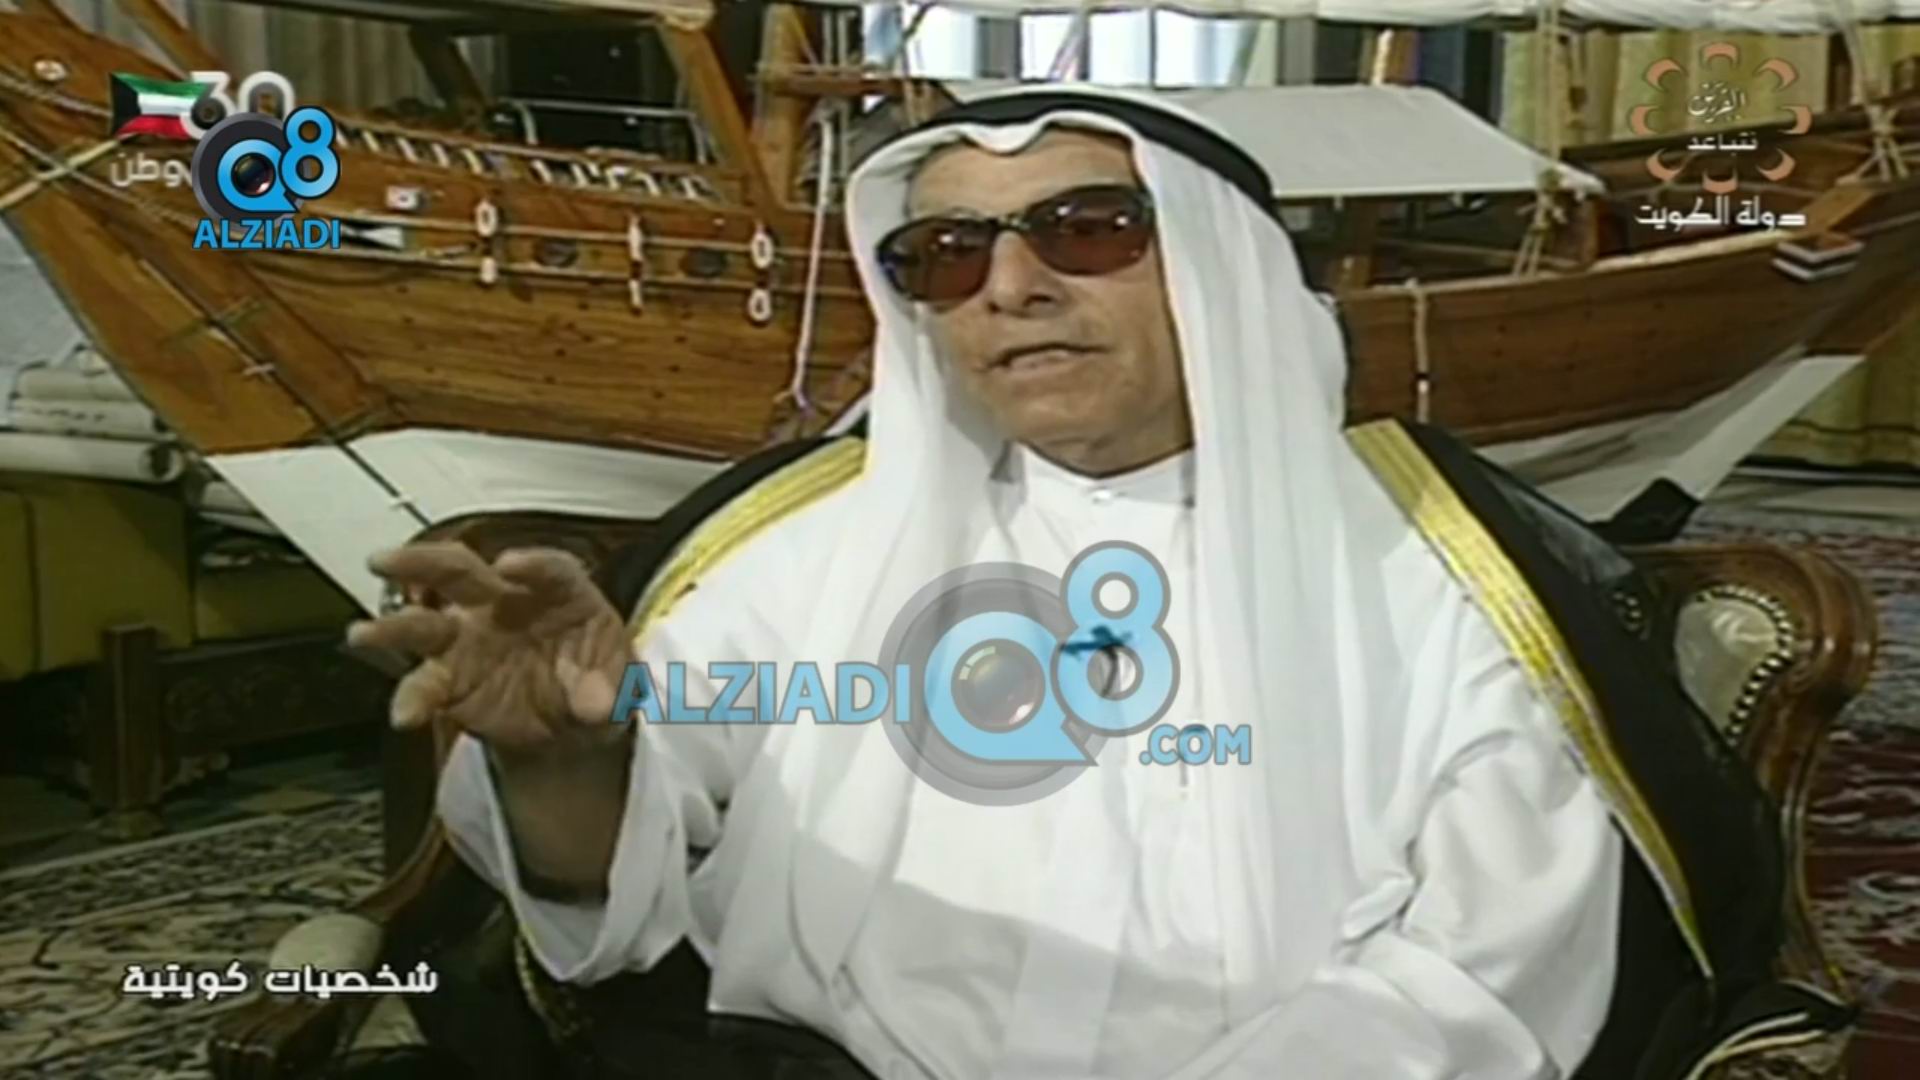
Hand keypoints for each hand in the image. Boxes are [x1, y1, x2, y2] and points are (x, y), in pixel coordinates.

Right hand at [349, 543, 632, 757]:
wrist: (573, 725)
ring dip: (393, 624)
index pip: (546, 568)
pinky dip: (414, 699)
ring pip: (425, 620)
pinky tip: (404, 714)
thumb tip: (594, 703)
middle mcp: (504, 603)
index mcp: (558, 591)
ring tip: (363, 634)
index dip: (530, 563)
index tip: (509, 565)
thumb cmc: (596, 683)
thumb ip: (605, 690)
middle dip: (423, 561)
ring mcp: (470, 638)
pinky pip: (426, 684)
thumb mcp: (617, 688)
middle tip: (387, 559)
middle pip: (459, 570)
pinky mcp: (452, 679)